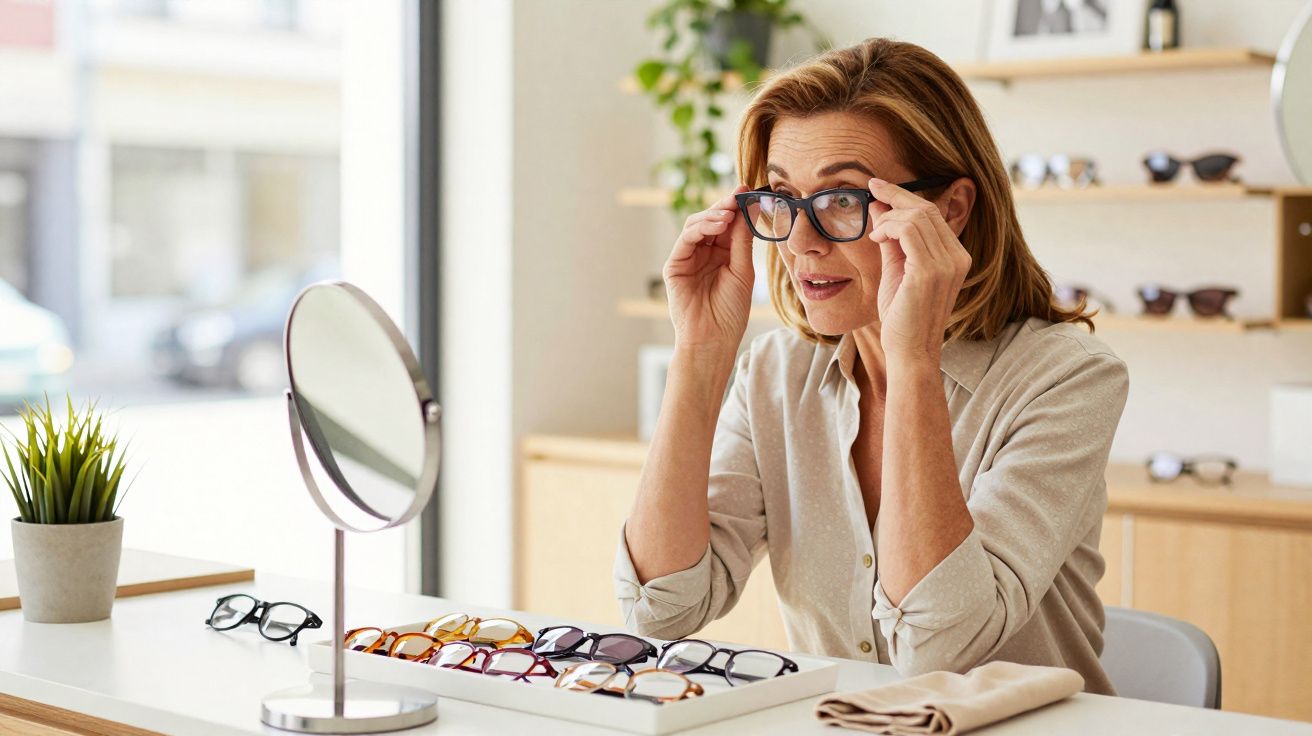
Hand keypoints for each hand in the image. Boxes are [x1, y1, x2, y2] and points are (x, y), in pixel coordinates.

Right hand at [663, 185, 753, 354]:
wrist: (713, 339)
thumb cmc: (730, 312)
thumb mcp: (743, 270)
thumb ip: (742, 240)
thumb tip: (750, 208)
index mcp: (723, 254)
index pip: (728, 224)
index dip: (737, 207)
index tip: (749, 190)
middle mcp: (704, 253)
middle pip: (712, 220)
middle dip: (725, 206)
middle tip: (738, 194)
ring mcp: (688, 258)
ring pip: (697, 225)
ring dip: (713, 215)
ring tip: (729, 213)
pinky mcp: (675, 265)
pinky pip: (686, 239)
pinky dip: (700, 228)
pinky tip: (717, 225)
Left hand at [866, 177, 970, 365]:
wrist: (909, 351)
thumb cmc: (902, 316)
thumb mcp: (897, 269)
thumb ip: (891, 240)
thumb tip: (878, 208)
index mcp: (955, 256)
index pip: (932, 214)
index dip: (905, 196)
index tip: (879, 186)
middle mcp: (958, 257)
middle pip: (926, 209)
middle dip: (896, 196)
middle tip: (871, 189)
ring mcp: (947, 263)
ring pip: (916, 216)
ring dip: (888, 216)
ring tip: (874, 229)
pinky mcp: (930, 270)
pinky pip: (907, 230)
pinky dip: (888, 226)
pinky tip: (876, 236)